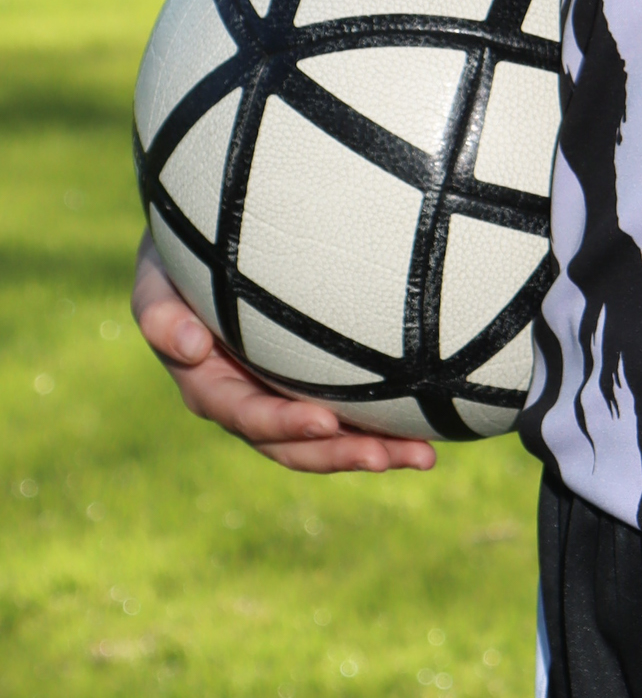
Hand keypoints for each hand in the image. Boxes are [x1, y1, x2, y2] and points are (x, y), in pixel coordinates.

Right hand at [130, 234, 436, 473]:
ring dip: (374, 451)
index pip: (247, 415)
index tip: (325, 421)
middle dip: (340, 453)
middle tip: (387, 456)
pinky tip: (429, 434)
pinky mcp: (314, 386)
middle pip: (294, 444)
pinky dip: (385, 428)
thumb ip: (159, 311)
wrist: (212, 239)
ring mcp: (282, 396)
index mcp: (209, 384)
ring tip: (422, 457)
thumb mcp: (156, 277)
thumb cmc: (182, 254)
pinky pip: (350, 415)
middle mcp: (247, 400)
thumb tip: (187, 346)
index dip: (284, 424)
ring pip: (327, 439)